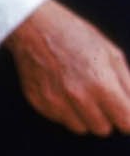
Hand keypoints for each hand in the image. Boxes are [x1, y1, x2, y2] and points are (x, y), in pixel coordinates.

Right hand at [6, 0, 129, 135]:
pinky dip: (63, 110)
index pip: (126, 123)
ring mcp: (56, 101)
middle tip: (99, 98)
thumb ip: (127, 85)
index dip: (127, 118)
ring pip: (80, 128)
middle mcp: (78, 97)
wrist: (34, 26)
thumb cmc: (75, 35)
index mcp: (102, 84)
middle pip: (103, 129)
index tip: (124, 113)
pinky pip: (59, 119)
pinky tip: (61, 90)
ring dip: (84, 116)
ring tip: (79, 94)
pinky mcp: (39, 102)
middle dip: (105, 117)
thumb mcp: (111, 54)